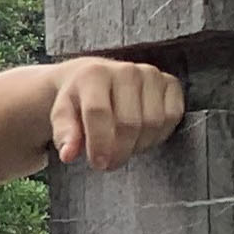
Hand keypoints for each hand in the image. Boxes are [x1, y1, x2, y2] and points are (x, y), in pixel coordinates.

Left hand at [50, 56, 183, 170]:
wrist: (95, 77)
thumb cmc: (77, 100)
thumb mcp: (61, 114)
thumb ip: (64, 133)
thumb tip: (68, 154)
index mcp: (94, 74)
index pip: (99, 112)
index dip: (100, 143)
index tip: (98, 164)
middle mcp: (126, 70)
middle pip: (129, 122)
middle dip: (120, 150)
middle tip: (110, 163)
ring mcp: (151, 74)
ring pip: (154, 123)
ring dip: (139, 145)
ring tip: (123, 148)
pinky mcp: (170, 82)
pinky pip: (173, 117)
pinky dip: (159, 135)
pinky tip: (141, 137)